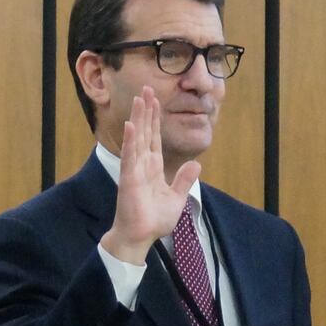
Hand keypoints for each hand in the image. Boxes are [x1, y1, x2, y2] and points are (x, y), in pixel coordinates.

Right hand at [101, 86, 200, 264]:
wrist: (140, 236)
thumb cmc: (154, 220)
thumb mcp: (176, 198)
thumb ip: (184, 180)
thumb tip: (196, 165)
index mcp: (153, 168)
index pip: (154, 138)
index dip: (155, 119)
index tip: (155, 100)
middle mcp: (142, 164)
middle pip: (145, 132)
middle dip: (146, 111)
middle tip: (146, 89)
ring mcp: (135, 170)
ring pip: (137, 138)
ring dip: (138, 118)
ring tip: (139, 98)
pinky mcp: (129, 179)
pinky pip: (130, 156)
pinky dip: (130, 140)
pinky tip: (130, 125)